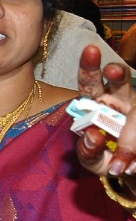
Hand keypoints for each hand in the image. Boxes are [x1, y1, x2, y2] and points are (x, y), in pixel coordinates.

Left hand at [76, 47, 135, 175]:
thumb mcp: (95, 161)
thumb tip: (93, 136)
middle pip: (119, 80)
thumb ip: (89, 153)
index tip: (91, 50)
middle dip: (117, 71)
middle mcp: (121, 101)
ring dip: (133, 93)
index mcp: (97, 105)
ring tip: (123, 91)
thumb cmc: (108, 160)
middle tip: (112, 68)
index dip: (89, 68)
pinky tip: (133, 153)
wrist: (132, 169)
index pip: (90, 83)